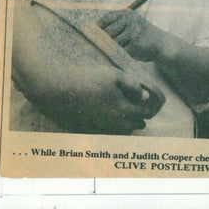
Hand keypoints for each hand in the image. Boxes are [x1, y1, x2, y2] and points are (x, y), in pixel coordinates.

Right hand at [42, 66, 165, 134]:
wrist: (59, 90)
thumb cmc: (88, 79)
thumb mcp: (114, 75)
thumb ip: (132, 85)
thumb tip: (145, 95)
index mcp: (121, 109)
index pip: (144, 115)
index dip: (149, 109)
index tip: (147, 102)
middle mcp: (113, 122)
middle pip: (135, 126)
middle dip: (140, 117)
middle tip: (138, 106)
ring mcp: (101, 127)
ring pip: (123, 131)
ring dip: (128, 124)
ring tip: (125, 112)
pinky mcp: (90, 130)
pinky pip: (109, 134)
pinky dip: (114, 128)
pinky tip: (110, 116)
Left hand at [98, 9, 169, 61]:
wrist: (163, 43)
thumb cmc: (141, 35)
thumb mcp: (130, 25)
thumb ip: (114, 26)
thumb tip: (89, 33)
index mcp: (127, 13)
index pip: (105, 21)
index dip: (97, 30)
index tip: (91, 37)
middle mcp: (131, 20)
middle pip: (108, 33)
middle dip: (105, 42)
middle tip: (105, 48)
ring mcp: (134, 32)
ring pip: (113, 44)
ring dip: (114, 50)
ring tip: (121, 50)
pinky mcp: (136, 44)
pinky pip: (121, 52)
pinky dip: (121, 56)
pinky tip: (127, 55)